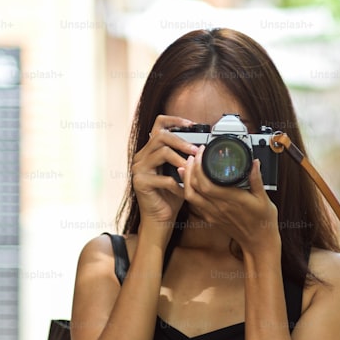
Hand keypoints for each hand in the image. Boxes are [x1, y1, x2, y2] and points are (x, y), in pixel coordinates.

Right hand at [130, 115, 198, 236]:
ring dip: (180, 159)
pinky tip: (183, 191)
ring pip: (161, 152)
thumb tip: (201, 146)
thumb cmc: (171, 196)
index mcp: (150, 151)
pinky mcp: (140, 182)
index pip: (158, 125)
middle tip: (195, 150)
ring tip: (190, 168)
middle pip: (160, 136)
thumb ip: (185, 158)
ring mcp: (138, 169)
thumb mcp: (180, 173)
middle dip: (181, 141)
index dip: (175, 120)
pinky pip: (163, 178)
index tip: (192, 124)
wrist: (161, 219)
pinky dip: (177, 184)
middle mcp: (141, 157)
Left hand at [179, 149, 279, 254]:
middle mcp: (219, 207)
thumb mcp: (264, 199)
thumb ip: (256, 179)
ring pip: (190, 195)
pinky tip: (189, 182)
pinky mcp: (211, 218)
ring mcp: (213, 214)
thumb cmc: (263, 223)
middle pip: (195, 186)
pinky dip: (188, 190)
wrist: (258, 243)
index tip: (202, 153)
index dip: (199, 166)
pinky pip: (194, 203)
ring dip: (186, 179)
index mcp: (232, 200)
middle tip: (194, 155)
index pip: (207, 182)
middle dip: (191, 168)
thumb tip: (254, 163)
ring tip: (188, 165)